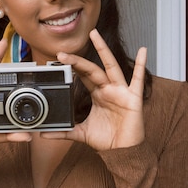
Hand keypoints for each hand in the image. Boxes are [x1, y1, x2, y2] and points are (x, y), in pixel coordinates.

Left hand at [47, 29, 146, 150]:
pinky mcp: (133, 98)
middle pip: (92, 69)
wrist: (122, 152)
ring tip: (95, 34)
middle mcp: (108, 90)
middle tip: (63, 52)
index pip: (83, 76)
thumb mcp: (81, 134)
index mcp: (98, 95)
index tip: (58, 60)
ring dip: (103, 50)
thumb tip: (44, 134)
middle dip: (78, 61)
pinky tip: (143, 50)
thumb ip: (63, 132)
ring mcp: (121, 92)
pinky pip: (137, 79)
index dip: (72, 68)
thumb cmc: (106, 140)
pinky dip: (141, 64)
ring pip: (110, 67)